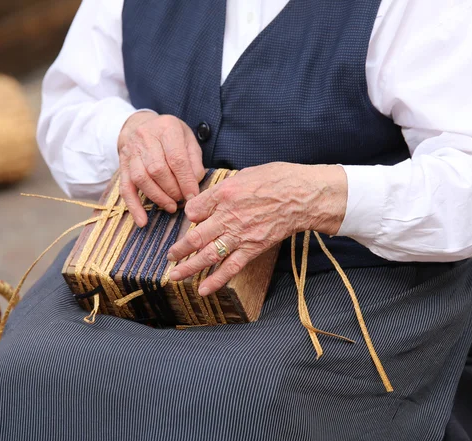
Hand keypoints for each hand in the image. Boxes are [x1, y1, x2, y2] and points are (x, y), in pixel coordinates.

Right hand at [118, 112, 204, 226]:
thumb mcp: (188, 139)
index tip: (193, 196)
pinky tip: (143, 221)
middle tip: (183, 200)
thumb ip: (194, 159)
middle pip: (157, 170)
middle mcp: (145, 137)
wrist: (140, 125)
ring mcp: (131, 152)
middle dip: (172, 190)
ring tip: (171, 206)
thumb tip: (195, 183)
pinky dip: (134, 207)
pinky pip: (125, 188)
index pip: (176, 159)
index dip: (186, 181)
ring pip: (142, 179)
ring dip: (158, 198)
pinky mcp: (122, 166)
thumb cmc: (170, 135)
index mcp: (167, 128)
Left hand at [167, 162, 347, 294]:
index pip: (194, 209)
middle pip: (195, 237)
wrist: (302, 196)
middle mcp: (227, 216)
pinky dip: (215, 280)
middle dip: (178, 249)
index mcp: (224, 194)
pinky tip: (202, 289)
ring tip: (174, 275)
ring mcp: (239, 235)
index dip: (188, 215)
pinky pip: (230, 267)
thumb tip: (205, 202)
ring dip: (188, 267)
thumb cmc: (276, 179)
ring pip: (207, 255)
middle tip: (169, 256)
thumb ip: (221, 189)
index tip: (190, 219)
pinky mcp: (252, 248)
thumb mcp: (244, 174)